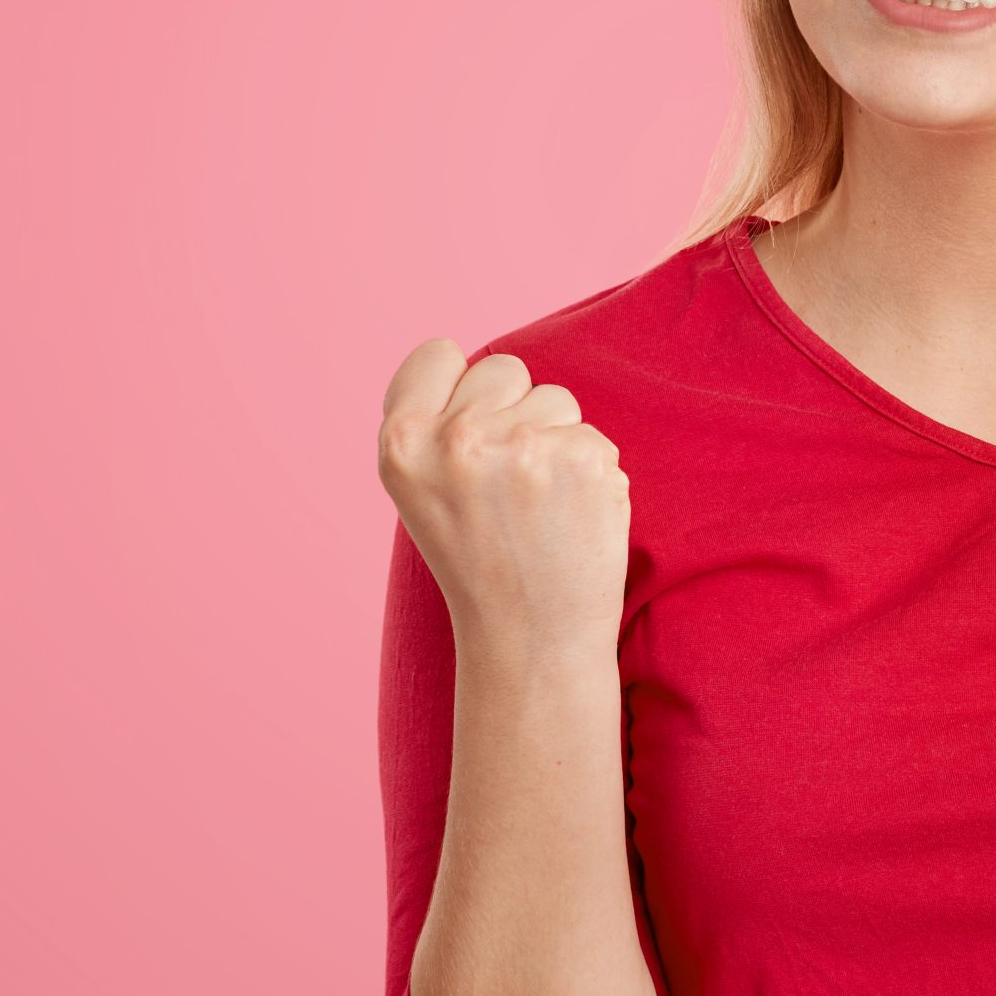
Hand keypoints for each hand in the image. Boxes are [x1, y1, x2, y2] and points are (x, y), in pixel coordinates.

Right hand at [377, 339, 631, 664]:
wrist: (531, 641)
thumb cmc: (479, 562)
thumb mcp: (422, 491)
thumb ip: (436, 424)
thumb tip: (473, 365)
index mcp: (401, 442)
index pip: (438, 353)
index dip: (459, 389)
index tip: (467, 435)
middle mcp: (455, 438)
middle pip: (503, 369)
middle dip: (514, 413)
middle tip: (508, 487)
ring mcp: (522, 446)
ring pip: (556, 398)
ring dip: (557, 441)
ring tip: (540, 506)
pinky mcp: (582, 458)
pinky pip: (593, 435)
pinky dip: (592, 471)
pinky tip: (573, 517)